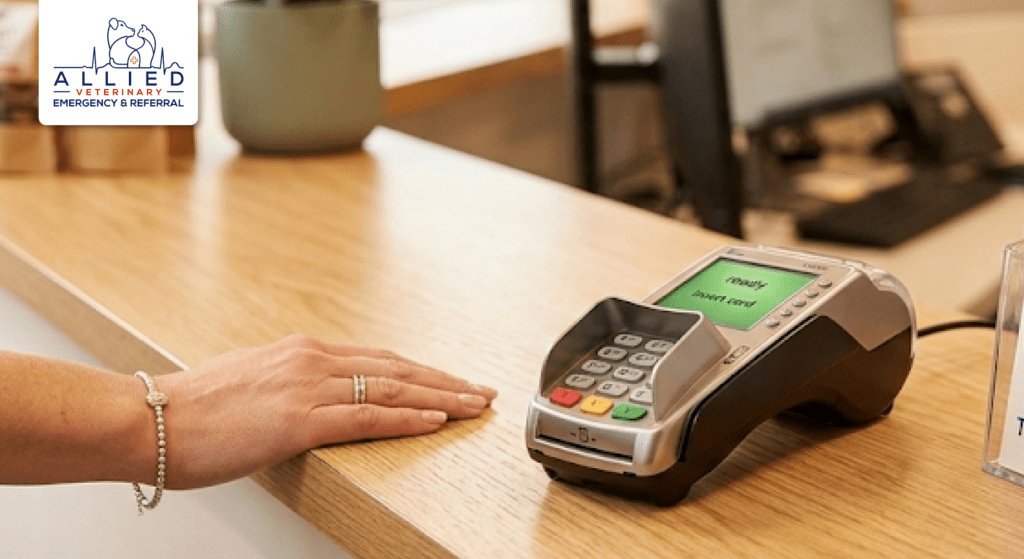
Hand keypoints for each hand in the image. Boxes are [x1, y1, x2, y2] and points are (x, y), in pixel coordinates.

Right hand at [157, 334, 496, 488]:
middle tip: (481, 390)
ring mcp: (307, 387)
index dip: (422, 371)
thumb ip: (293, 383)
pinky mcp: (299, 419)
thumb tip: (318, 396)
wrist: (151, 420)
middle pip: (397, 368)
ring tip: (475, 406)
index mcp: (303, 351)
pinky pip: (367, 418)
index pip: (380, 358)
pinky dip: (407, 419)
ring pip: (392, 389)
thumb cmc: (195, 410)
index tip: (451, 379)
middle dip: (446, 380)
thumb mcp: (255, 382)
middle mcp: (312, 360)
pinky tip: (436, 421)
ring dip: (442, 398)